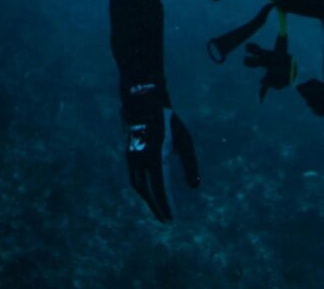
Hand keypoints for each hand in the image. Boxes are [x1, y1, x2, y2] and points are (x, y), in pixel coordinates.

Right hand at [122, 83, 201, 221]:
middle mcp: (142, 159)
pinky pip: (134, 178)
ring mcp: (133, 157)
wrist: (142, 102)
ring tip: (158, 211)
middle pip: (148, 191)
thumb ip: (190, 164)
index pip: (162, 187)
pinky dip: (142, 190)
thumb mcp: (185, 140)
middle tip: (166, 221)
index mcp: (158, 156)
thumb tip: (195, 187)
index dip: (167, 205)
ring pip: (139, 186)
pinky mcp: (129, 155)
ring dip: (148, 200)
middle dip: (157, 207)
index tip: (173, 218)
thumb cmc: (168, 122)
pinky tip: (149, 194)